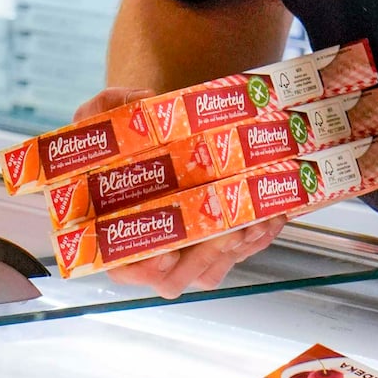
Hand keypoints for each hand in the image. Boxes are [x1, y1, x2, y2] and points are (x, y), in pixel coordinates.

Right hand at [66, 85, 288, 298]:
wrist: (163, 132)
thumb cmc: (129, 131)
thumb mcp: (104, 111)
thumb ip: (110, 105)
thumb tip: (142, 100)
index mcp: (113, 228)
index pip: (124, 266)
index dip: (144, 267)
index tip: (167, 253)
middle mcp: (149, 247)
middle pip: (175, 277)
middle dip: (205, 258)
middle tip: (229, 231)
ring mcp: (184, 250)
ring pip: (212, 270)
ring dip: (237, 249)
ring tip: (258, 221)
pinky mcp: (216, 242)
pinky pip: (238, 253)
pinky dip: (259, 237)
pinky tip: (272, 214)